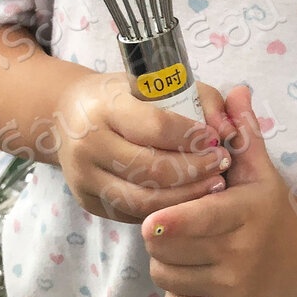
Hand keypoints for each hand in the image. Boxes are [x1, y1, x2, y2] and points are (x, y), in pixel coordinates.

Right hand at [52, 71, 233, 222]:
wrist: (68, 116)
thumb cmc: (125, 96)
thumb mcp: (158, 83)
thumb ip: (201, 98)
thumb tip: (228, 130)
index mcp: (106, 106)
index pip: (156, 127)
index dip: (191, 136)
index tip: (216, 139)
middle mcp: (89, 143)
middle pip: (151, 168)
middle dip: (195, 170)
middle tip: (222, 165)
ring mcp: (85, 177)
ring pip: (143, 199)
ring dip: (185, 196)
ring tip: (214, 185)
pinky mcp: (88, 202)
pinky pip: (133, 213)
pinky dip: (166, 209)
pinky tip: (190, 201)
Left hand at [142, 85, 296, 296]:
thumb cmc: (269, 206)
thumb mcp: (260, 167)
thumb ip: (243, 130)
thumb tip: (236, 90)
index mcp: (246, 213)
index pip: (199, 221)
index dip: (169, 222)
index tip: (150, 221)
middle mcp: (242, 255)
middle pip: (170, 248)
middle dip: (160, 232)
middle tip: (170, 220)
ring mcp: (234, 290)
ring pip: (167, 275)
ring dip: (165, 259)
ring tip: (183, 243)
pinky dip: (175, 289)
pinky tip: (192, 270)